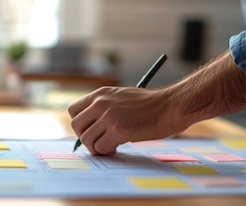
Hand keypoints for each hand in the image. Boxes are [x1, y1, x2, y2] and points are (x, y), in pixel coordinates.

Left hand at [68, 86, 190, 154]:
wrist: (171, 106)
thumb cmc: (152, 105)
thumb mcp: (123, 97)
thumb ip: (106, 106)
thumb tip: (92, 127)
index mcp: (101, 93)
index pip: (74, 111)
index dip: (81, 124)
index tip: (93, 130)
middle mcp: (101, 103)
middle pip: (76, 126)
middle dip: (86, 138)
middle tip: (101, 141)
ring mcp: (109, 116)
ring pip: (87, 140)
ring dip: (97, 147)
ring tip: (111, 146)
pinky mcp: (118, 130)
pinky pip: (101, 148)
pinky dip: (108, 151)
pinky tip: (118, 147)